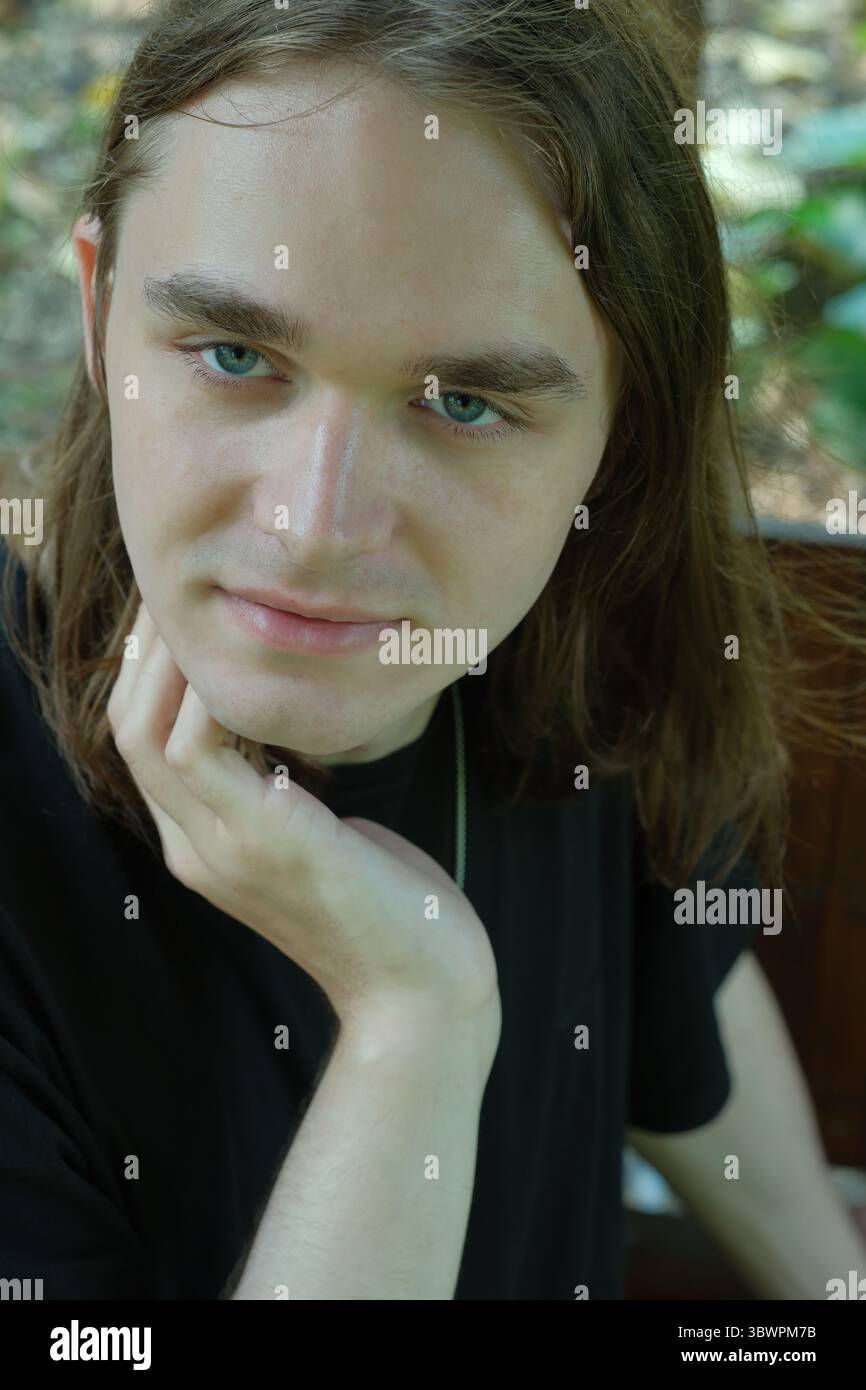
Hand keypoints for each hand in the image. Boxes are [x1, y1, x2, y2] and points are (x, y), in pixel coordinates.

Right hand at [106, 601, 499, 1028]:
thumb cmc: (389, 905)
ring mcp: (218, 849)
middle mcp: (193, 848)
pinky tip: (255, 660)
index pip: (142, 742)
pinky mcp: (262, 842)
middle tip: (190, 587)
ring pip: (147, 731)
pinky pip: (201, 747)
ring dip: (172, 658)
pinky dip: (213, 693)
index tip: (194, 611)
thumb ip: (284, 788)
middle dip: (149, 648)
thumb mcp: (320, 833)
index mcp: (203, 844)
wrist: (424, 990)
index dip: (153, 670)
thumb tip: (289, 729)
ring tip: (215, 607)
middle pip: (127, 726)